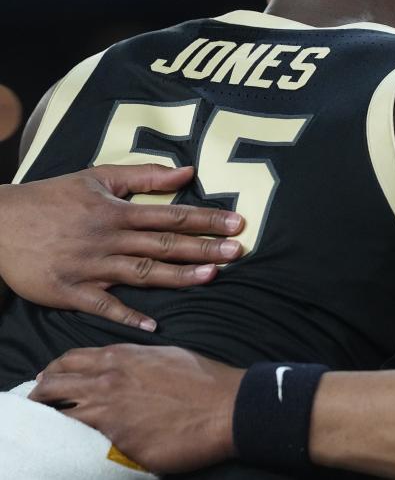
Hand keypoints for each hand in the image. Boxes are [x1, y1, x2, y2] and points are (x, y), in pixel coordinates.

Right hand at [0, 164, 243, 330]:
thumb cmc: (52, 197)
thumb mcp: (97, 176)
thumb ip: (144, 176)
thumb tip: (188, 172)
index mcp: (116, 211)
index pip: (171, 215)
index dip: (206, 219)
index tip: (237, 223)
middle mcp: (107, 238)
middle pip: (163, 244)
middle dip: (203, 247)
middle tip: (238, 251)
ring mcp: (89, 266)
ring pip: (141, 272)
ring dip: (177, 276)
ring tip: (212, 276)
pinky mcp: (69, 291)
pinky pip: (102, 306)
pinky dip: (126, 315)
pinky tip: (153, 325)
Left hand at [29, 344, 241, 473]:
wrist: (226, 407)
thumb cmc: (203, 379)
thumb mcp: (164, 356)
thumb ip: (133, 361)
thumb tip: (118, 370)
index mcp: (118, 358)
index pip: (67, 361)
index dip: (54, 371)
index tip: (52, 381)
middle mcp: (105, 383)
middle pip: (51, 388)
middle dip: (41, 397)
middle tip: (42, 406)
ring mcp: (108, 416)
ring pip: (59, 419)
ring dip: (54, 424)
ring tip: (57, 430)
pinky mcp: (117, 444)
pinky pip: (84, 446)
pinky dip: (79, 446)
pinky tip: (83, 448)